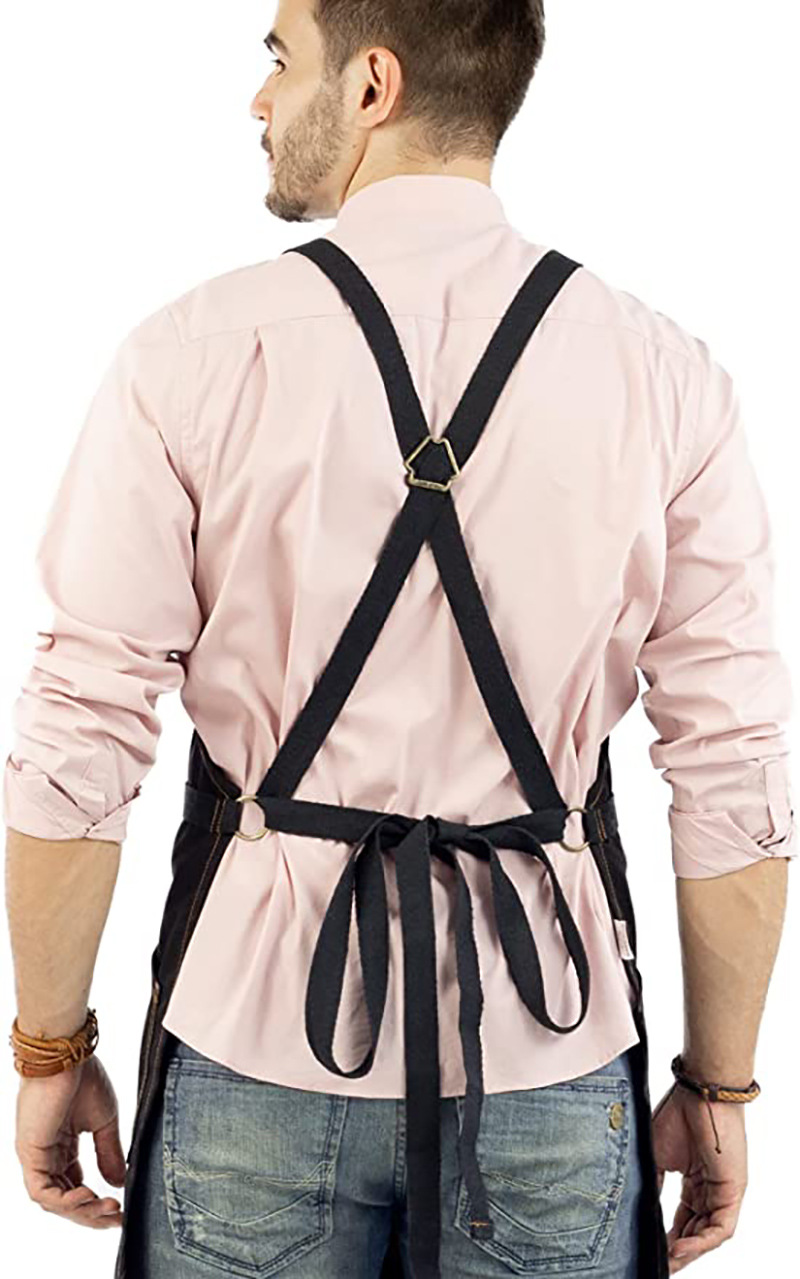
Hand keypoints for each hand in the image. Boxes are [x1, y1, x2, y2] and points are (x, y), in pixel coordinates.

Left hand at [14, 1053, 126, 1227]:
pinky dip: (64, 1200)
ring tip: (107, 1207)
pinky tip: (88, 1196)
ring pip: (53, 1200)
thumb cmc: (83, 1077)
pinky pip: (42, 1191)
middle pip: (65, 1198)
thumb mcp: (104, 1121)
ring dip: (81, 1210)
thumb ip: (109, 1153)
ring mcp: (36, 1156)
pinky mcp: (30, 1154)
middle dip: (91, 1213)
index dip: (96, 1202)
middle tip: (116, 1217)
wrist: (68, 1054)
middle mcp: (46, 1154)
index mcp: (61, 1145)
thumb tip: (118, 1183)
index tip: (120, 1209)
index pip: (75, 1185)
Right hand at [651, 1080, 747, 1271]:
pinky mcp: (733, 1191)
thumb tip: (642, 1208)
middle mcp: (710, 1191)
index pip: (682, 1220)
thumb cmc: (678, 1113)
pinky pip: (720, 1228)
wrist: (699, 1091)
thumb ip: (653, 1183)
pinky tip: (681, 1247)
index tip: (650, 1249)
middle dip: (677, 1252)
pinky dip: (701, 1241)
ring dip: (688, 1251)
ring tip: (667, 1260)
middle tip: (659, 1263)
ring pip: (707, 1234)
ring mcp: (723, 1192)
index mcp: (693, 1182)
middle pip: (695, 1232)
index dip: (667, 1238)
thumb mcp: (656, 1155)